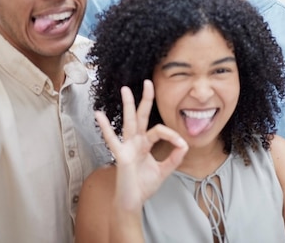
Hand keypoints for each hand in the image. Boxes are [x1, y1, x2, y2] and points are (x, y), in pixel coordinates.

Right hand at [95, 79, 187, 212]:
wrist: (133, 201)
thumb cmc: (144, 185)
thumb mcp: (164, 170)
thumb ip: (174, 157)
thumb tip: (185, 145)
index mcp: (145, 143)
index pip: (159, 130)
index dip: (172, 134)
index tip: (182, 145)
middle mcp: (135, 142)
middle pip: (141, 116)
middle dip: (145, 99)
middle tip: (148, 82)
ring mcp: (127, 147)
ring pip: (129, 122)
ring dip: (128, 105)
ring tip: (126, 89)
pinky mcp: (121, 155)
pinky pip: (112, 140)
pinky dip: (105, 127)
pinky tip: (99, 115)